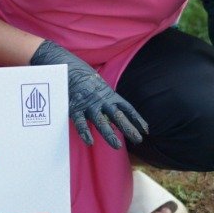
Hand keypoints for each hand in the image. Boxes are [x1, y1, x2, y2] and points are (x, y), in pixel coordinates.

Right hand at [29, 40, 146, 148]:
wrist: (67, 66)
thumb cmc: (85, 78)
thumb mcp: (101, 87)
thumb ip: (107, 99)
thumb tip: (116, 113)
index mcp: (110, 95)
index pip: (127, 108)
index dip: (137, 119)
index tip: (146, 130)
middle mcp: (102, 100)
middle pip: (118, 116)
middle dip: (129, 128)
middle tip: (138, 140)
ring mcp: (89, 105)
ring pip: (101, 122)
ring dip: (110, 134)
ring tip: (117, 146)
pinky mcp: (75, 108)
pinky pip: (80, 122)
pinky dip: (85, 132)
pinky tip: (90, 142)